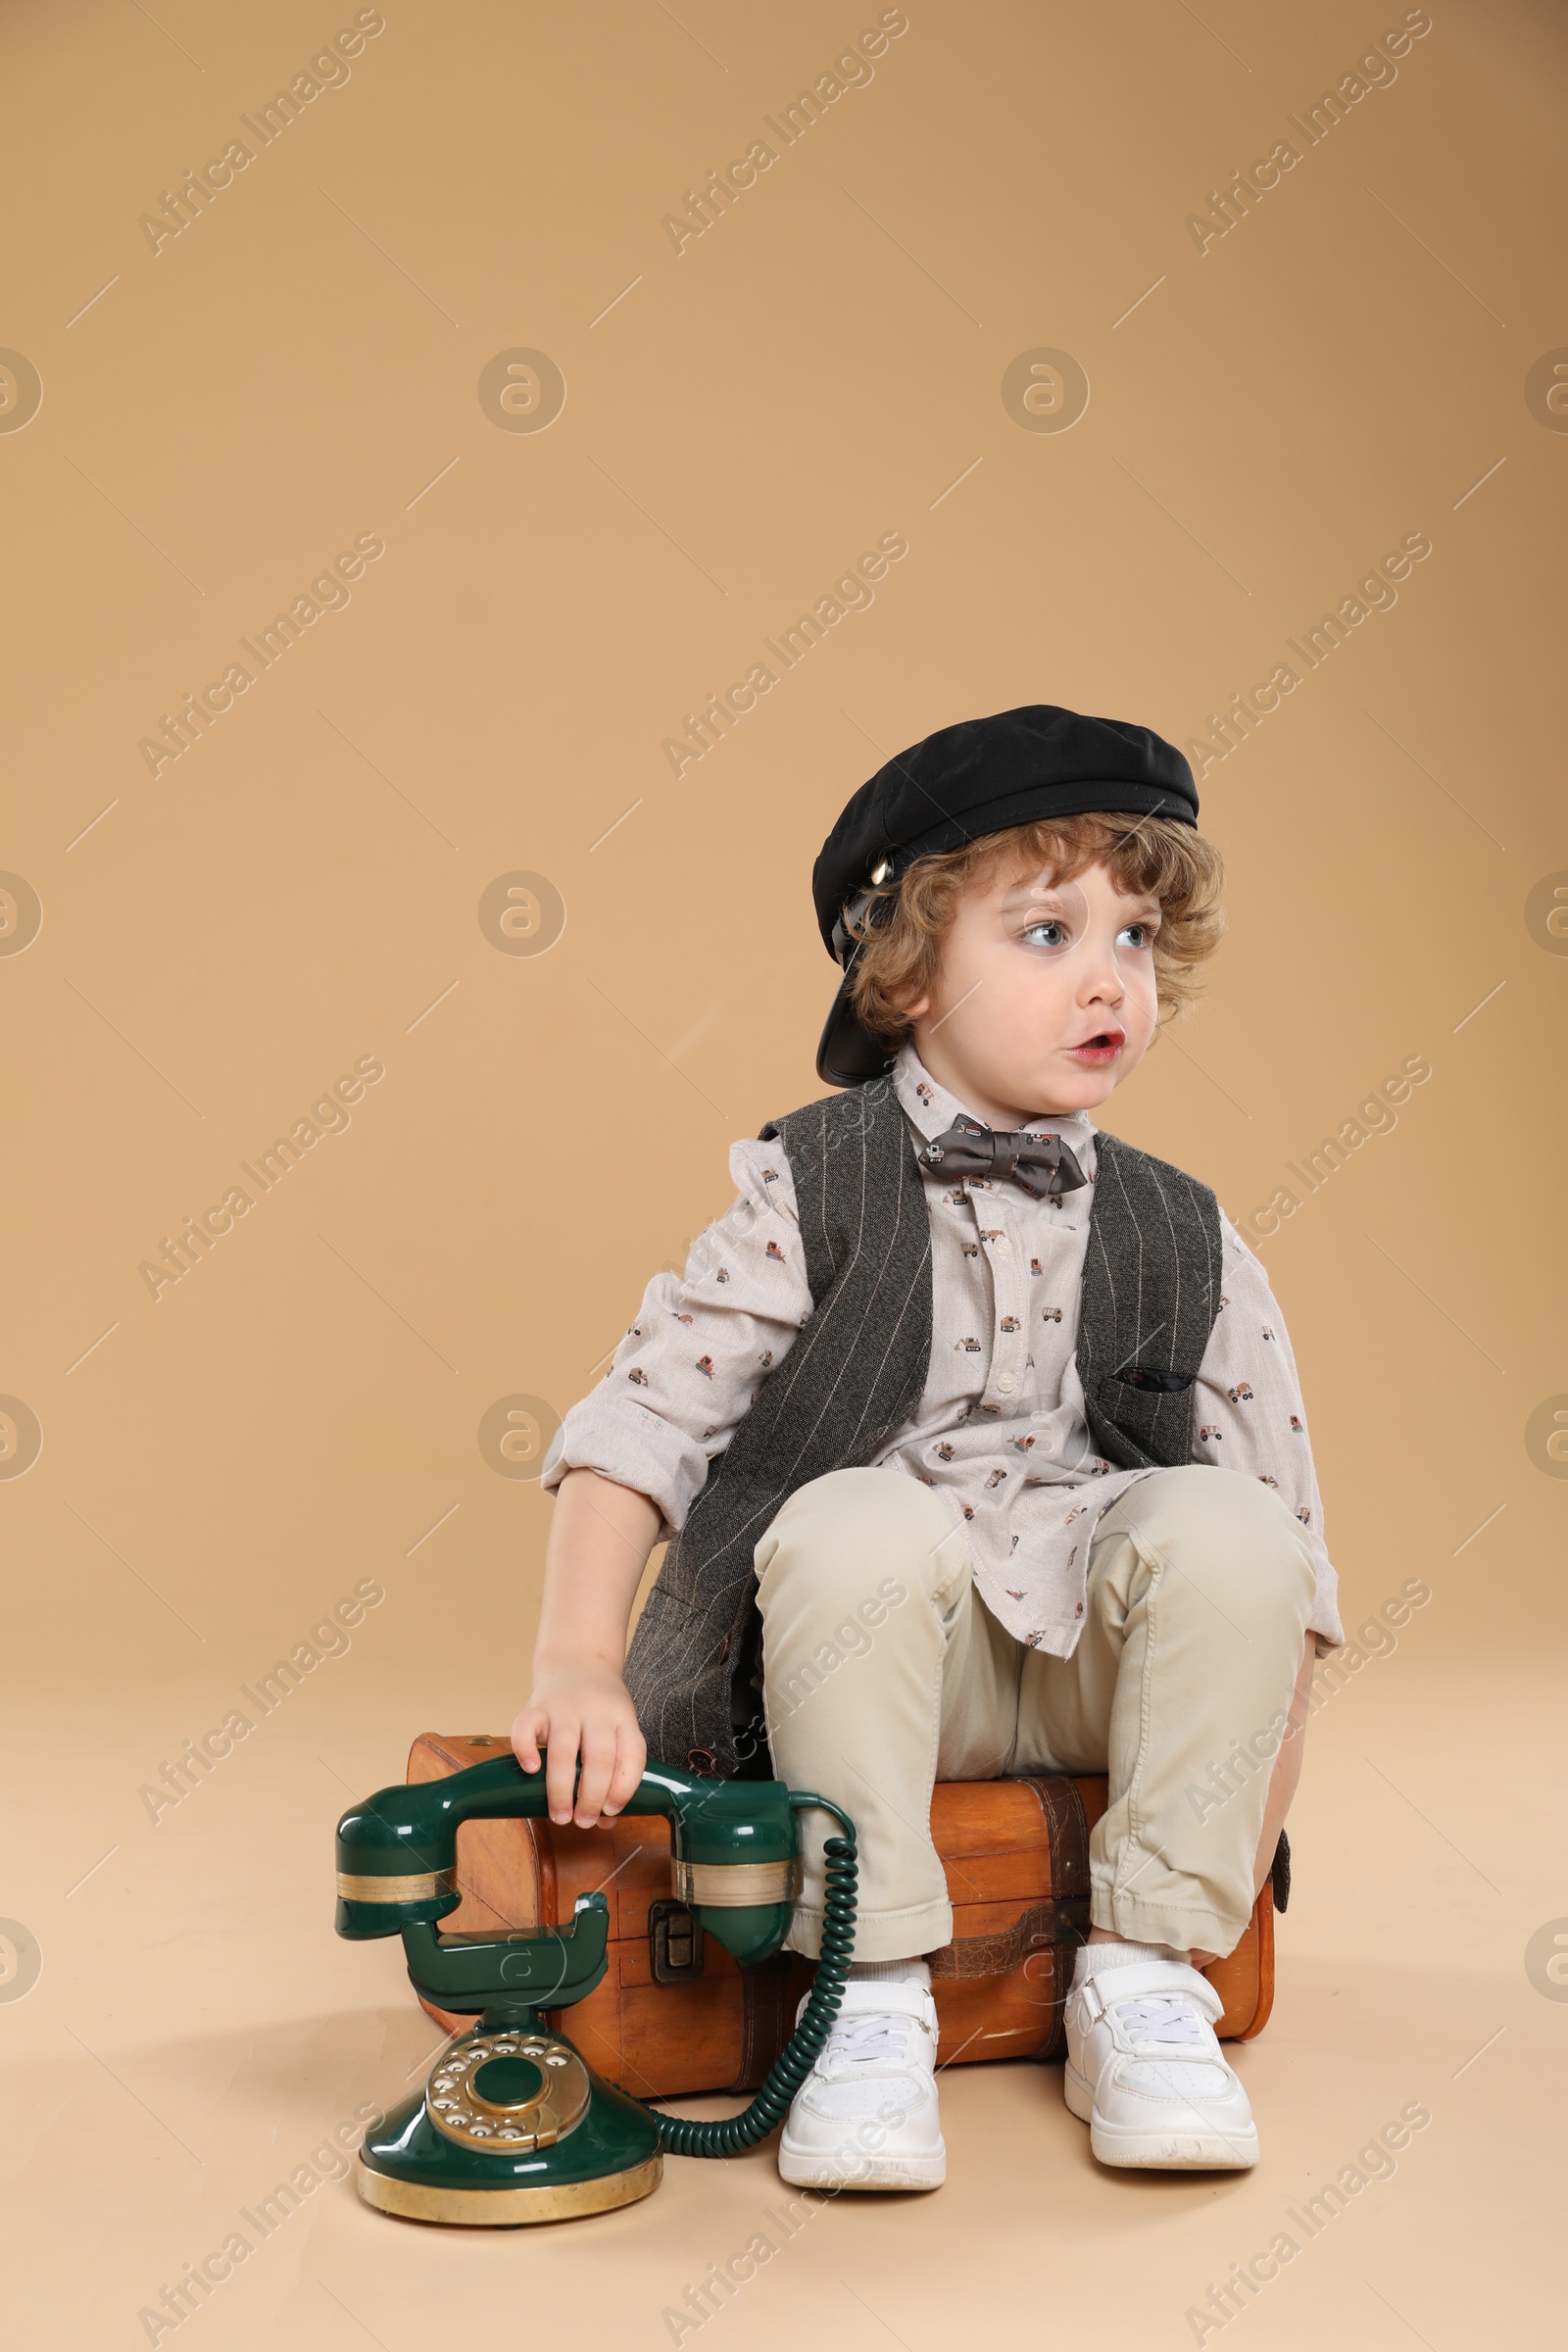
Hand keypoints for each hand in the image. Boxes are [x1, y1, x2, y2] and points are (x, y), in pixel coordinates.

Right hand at [511, 1661, 646, 1828]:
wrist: (578, 1661)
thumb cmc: (600, 1709)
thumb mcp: (617, 1728)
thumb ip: (614, 1769)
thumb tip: (604, 1820)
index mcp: (623, 1718)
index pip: (632, 1754)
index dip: (624, 1788)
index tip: (610, 1812)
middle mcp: (596, 1711)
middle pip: (599, 1758)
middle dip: (591, 1798)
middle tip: (582, 1822)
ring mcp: (565, 1707)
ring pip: (564, 1750)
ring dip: (561, 1789)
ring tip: (560, 1816)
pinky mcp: (536, 1706)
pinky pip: (525, 1727)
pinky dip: (526, 1750)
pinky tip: (530, 1770)